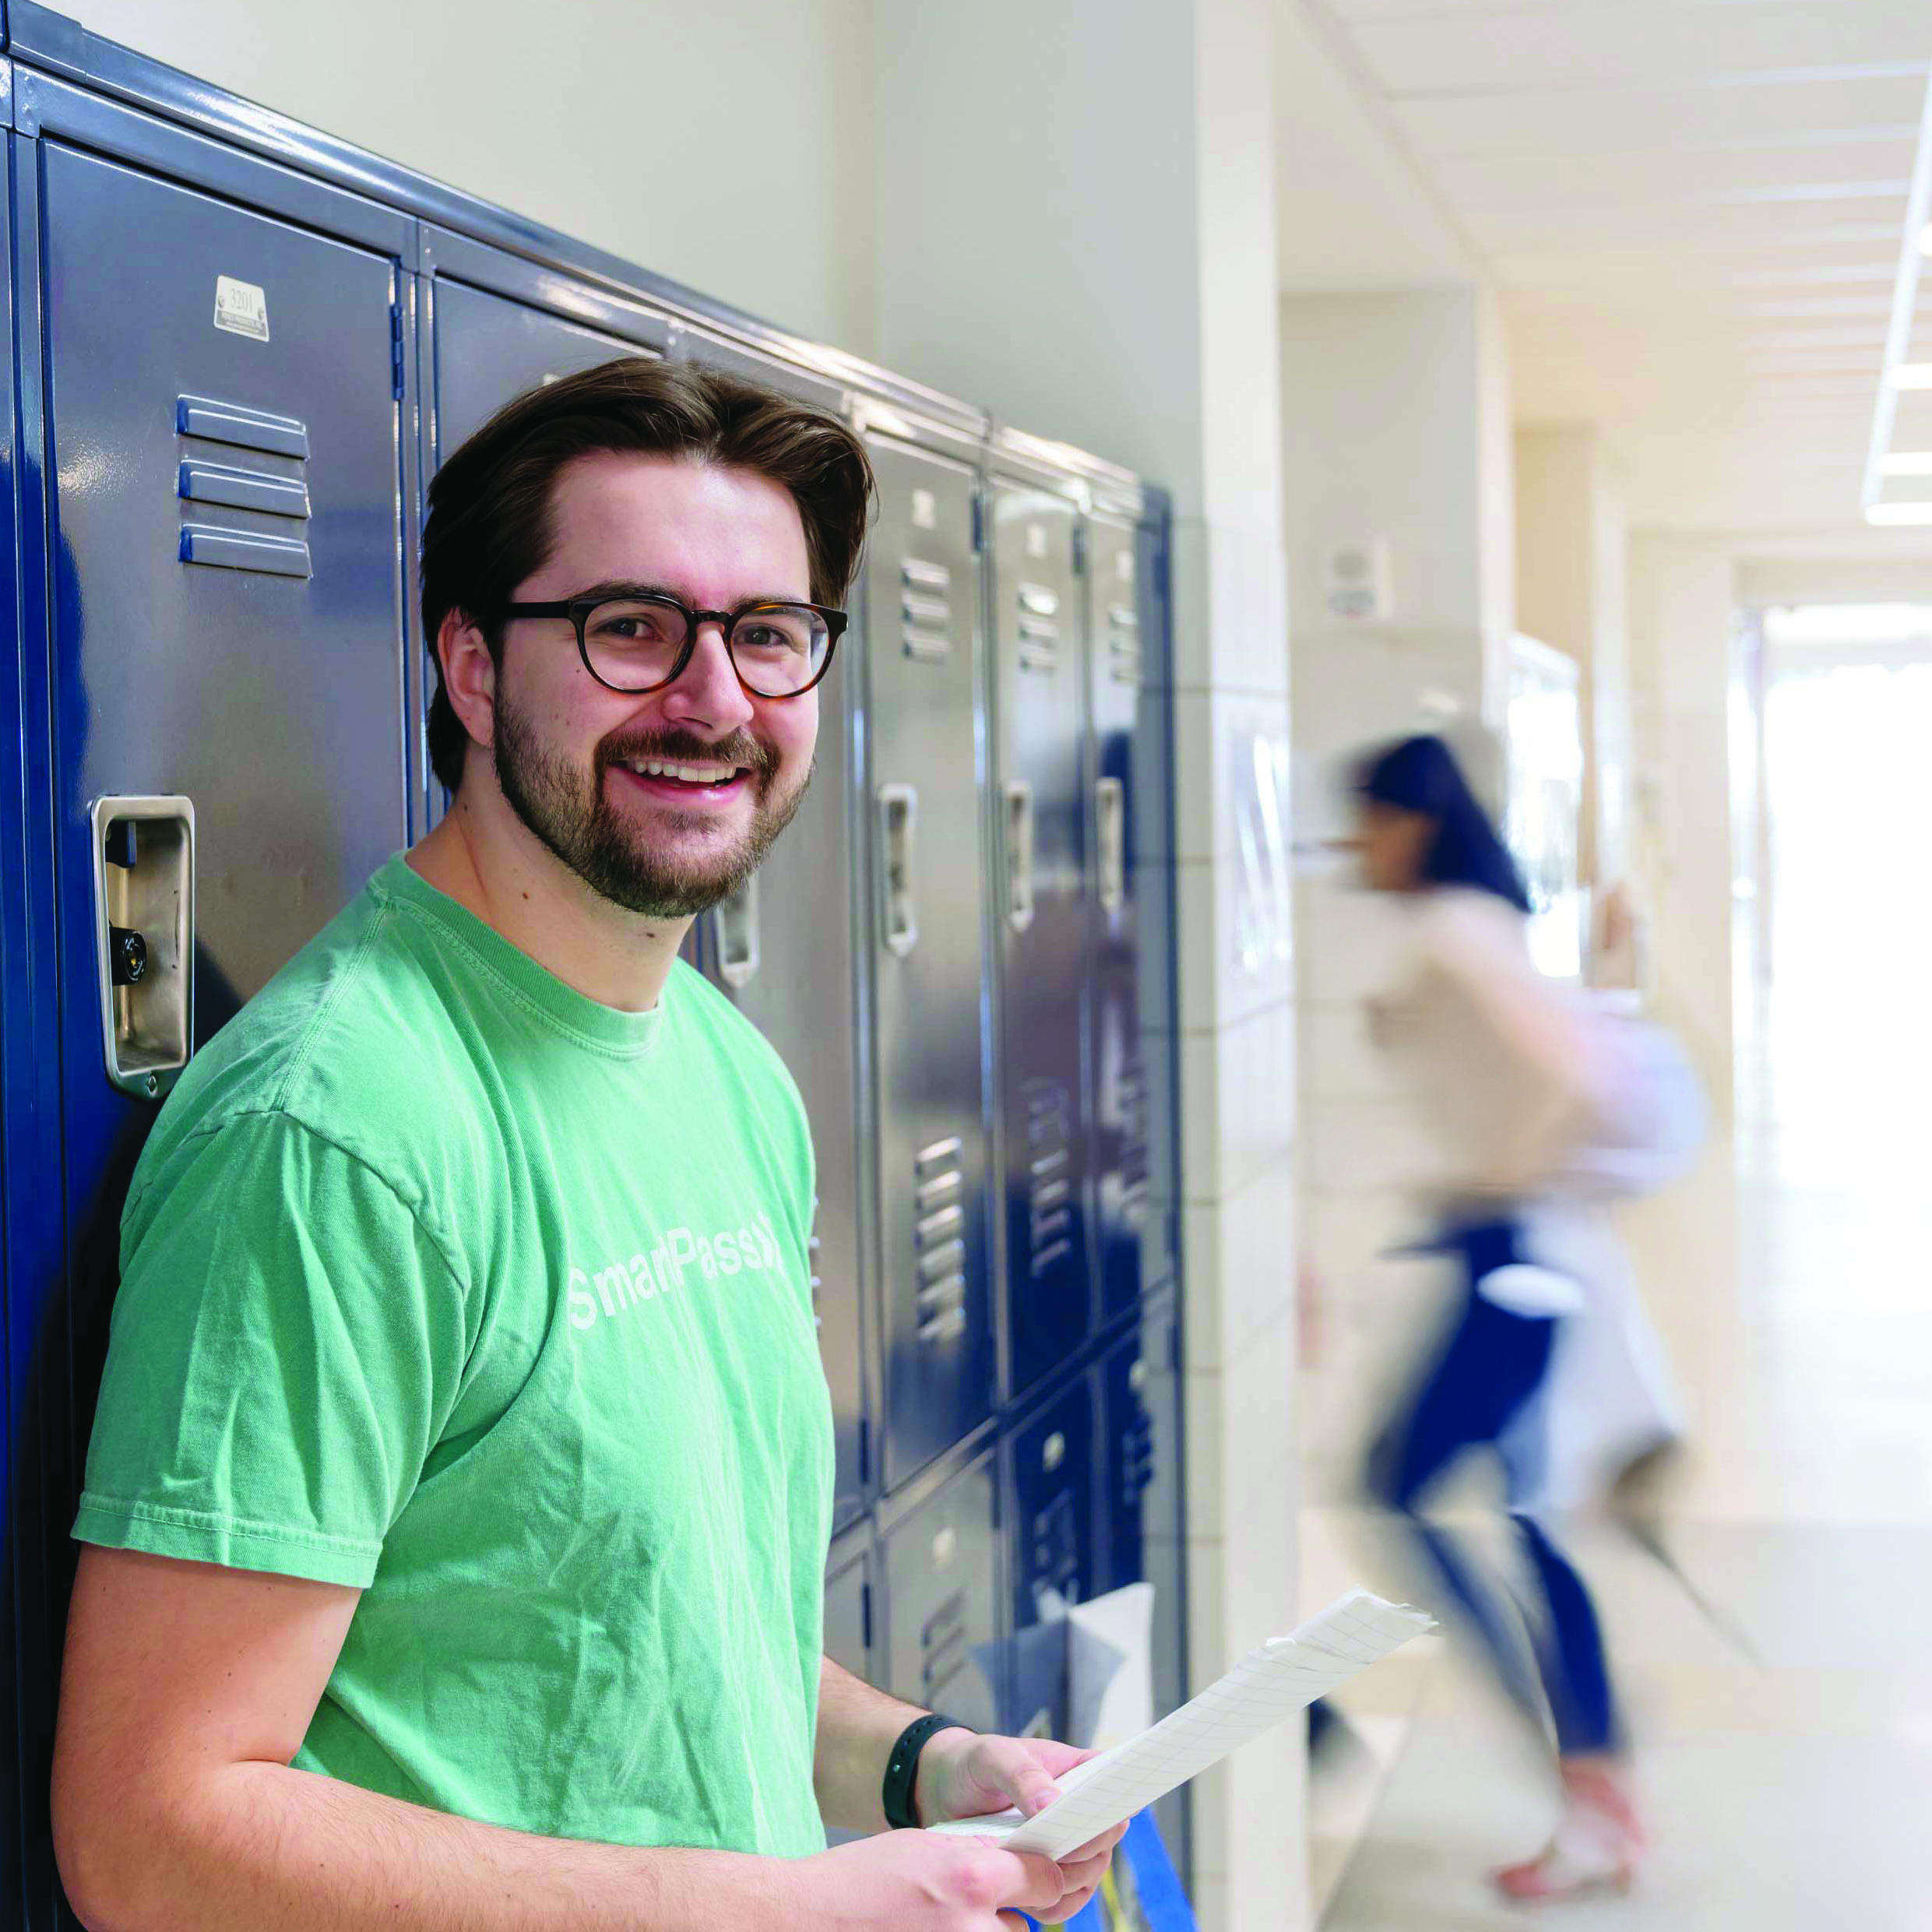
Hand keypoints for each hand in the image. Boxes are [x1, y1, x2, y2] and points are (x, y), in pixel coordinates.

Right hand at [799, 1826, 1113, 1929]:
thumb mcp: (922, 1845)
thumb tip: (1014, 1857)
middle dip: (1005, 1914)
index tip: (1032, 1878)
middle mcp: (974, 1927)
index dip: (1038, 1876)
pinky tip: (931, 1930)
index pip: (1045, 1880)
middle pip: (1023, 1925)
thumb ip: (974, 1853)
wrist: (808, 1920)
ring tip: (943, 1922)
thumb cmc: (859, 1879)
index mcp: (972, 1878)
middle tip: (971, 1906)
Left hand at [914, 1731, 1126, 1917]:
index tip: (1108, 1819)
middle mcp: (1080, 1811)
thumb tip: (1053, 1803)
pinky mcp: (1045, 1873)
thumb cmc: (975, 1763)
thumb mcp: (994, 1756)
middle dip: (1086, 1851)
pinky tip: (1029, 1899)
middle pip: (1106, 1839)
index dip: (1118, 1803)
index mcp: (1078, 1771)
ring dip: (1069, 1882)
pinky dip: (1053, 1904)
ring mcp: (1065, 1844)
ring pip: (1089, 1874)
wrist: (943, 1792)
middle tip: (1055, 1852)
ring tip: (1035, 1876)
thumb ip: (1023, 1774)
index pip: (1115, 1786)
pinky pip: (1065, 1899)